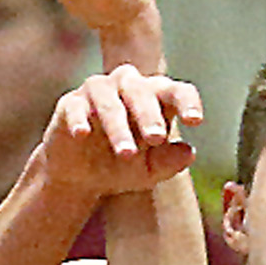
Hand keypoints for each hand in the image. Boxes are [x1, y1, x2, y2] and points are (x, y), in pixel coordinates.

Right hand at [37, 66, 203, 205]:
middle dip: (149, 115)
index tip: (195, 121)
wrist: (80, 178)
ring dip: (119, 126)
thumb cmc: (122, 166)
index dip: (187, 102)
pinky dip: (79, 119)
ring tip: (126, 153)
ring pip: (110, 101)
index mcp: (155, 97)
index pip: (176, 91)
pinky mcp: (70, 103)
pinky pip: (75, 107)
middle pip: (142, 91)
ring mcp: (98, 91)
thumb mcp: (148, 172)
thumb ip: (168, 163)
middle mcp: (128, 86)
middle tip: (156, 138)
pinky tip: (82, 135)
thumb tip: (189, 152)